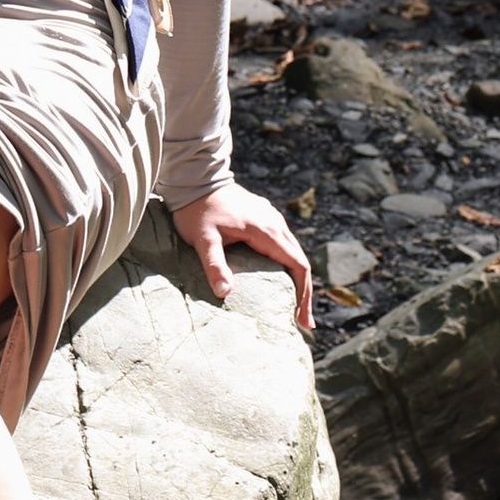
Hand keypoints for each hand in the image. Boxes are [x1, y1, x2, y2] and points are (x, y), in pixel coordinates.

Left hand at [169, 182, 313, 330]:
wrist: (196, 177)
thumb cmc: (198, 209)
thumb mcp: (203, 239)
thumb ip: (214, 264)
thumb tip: (225, 293)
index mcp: (267, 231)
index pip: (297, 265)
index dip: (303, 294)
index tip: (301, 318)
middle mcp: (275, 224)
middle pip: (300, 261)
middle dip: (304, 293)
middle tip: (302, 322)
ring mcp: (271, 218)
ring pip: (293, 252)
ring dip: (297, 279)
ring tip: (294, 306)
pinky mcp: (263, 217)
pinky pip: (283, 244)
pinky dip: (287, 265)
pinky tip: (279, 278)